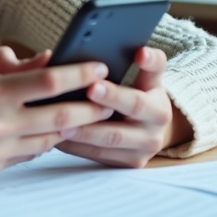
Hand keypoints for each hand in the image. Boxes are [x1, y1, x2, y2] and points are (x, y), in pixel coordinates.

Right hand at [0, 46, 113, 179]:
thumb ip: (6, 60)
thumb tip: (46, 58)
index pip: (48, 82)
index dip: (80, 74)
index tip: (100, 67)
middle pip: (60, 117)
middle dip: (91, 107)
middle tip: (110, 98)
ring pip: (48, 141)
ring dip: (70, 127)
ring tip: (88, 114)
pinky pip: (27, 155)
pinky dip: (41, 141)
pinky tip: (49, 130)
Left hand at [54, 46, 193, 167]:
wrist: (152, 128)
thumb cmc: (144, 94)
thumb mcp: (152, 79)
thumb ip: (150, 63)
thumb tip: (141, 51)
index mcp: (159, 110)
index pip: (138, 101)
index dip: (116, 94)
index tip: (94, 82)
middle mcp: (153, 136)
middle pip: (118, 128)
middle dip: (92, 115)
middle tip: (64, 106)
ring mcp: (139, 155)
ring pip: (105, 145)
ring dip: (81, 134)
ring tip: (57, 123)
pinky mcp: (124, 165)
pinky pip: (97, 157)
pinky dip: (76, 146)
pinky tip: (57, 135)